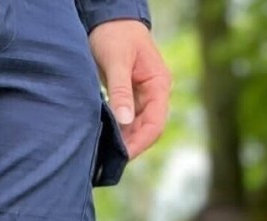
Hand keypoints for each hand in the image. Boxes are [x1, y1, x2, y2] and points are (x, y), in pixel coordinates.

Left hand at [89, 20, 170, 159]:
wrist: (109, 15)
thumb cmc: (114, 32)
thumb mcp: (116, 60)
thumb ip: (121, 91)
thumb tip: (125, 121)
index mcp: (159, 85)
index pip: (156, 123)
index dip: (141, 141)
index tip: (124, 154)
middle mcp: (155, 94)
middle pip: (149, 128)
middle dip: (133, 143)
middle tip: (112, 158)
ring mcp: (144, 95)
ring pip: (138, 125)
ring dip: (125, 138)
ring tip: (108, 151)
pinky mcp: (131, 95)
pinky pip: (129, 118)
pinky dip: (119, 128)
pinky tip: (107, 136)